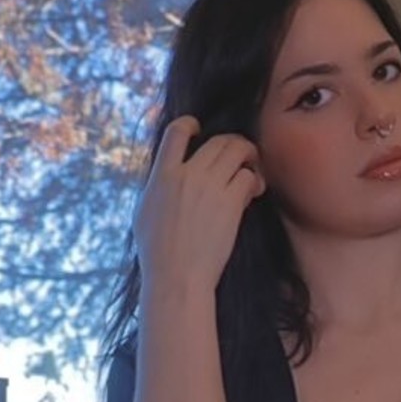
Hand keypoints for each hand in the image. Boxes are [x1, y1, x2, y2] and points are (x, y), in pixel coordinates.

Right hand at [135, 115, 265, 293]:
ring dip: (249, 156)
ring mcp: (210, 187)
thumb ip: (157, 186)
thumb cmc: (158, 254)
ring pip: (237, 150)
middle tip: (241, 155)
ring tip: (253, 170)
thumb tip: (163, 174)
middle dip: (233, 143)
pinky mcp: (230, 202)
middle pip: (217, 139)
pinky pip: (248, 176)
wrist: (178, 277)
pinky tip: (254, 192)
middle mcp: (186, 175)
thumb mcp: (145, 213)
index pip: (175, 132)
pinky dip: (255, 179)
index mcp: (161, 176)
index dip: (191, 124)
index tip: (200, 129)